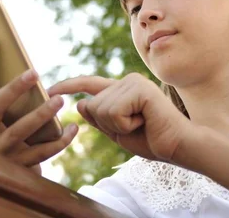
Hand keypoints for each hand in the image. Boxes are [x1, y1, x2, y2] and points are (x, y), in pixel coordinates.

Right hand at [0, 38, 77, 173]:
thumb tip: (28, 68)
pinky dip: (60, 140)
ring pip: (20, 131)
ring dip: (41, 113)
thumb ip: (9, 95)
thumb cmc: (12, 133)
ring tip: (60, 100)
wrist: (12, 177)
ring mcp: (1, 152)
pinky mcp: (20, 167)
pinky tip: (74, 127)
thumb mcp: (4, 115)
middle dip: (13, 88)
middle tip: (36, 72)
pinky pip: (42, 152)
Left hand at [47, 73, 191, 161]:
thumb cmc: (152, 140)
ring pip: (101, 110)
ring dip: (118, 126)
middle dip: (108, 125)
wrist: (177, 146)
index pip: (89, 84)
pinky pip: (114, 112)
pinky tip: (144, 121)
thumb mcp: (117, 131)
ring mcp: (133, 82)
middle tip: (135, 127)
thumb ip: (100, 118)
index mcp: (122, 89)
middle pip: (92, 106)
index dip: (69, 85)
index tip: (50, 89)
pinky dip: (125, 125)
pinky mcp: (140, 88)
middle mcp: (126, 81)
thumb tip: (80, 103)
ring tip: (141, 124)